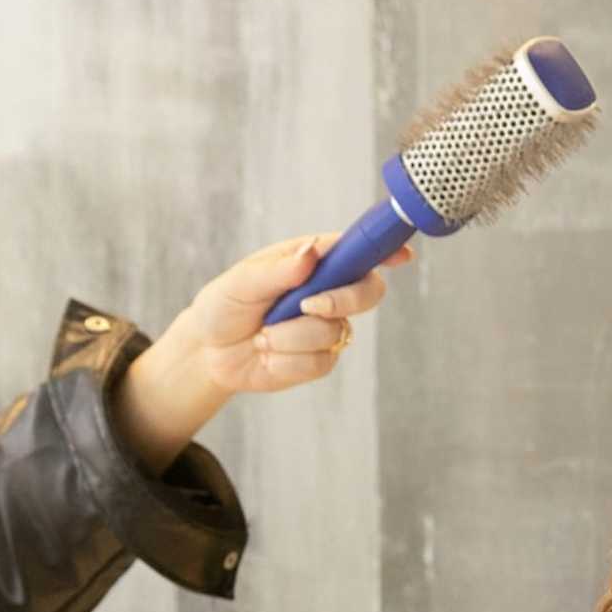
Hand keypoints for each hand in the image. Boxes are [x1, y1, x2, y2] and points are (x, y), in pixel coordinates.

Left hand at [110, 228, 419, 477]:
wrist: (209, 352)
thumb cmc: (224, 306)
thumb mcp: (242, 281)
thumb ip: (278, 270)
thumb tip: (310, 255)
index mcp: (313, 260)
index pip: (356, 250)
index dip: (383, 250)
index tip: (402, 254)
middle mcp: (328, 291)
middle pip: (368, 291)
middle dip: (341, 300)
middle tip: (307, 305)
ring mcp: (327, 327)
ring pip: (335, 331)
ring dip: (292, 336)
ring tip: (262, 335)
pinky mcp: (320, 359)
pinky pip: (320, 361)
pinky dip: (287, 359)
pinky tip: (269, 354)